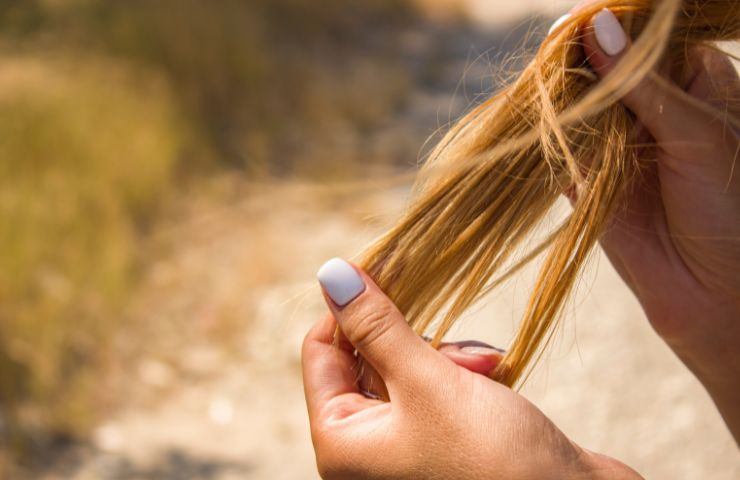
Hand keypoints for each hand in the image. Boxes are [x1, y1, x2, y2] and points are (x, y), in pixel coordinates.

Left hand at [303, 259, 639, 478]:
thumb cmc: (494, 460)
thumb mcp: (427, 384)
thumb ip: (378, 327)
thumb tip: (332, 273)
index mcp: (342, 443)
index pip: (320, 352)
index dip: (348, 308)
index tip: (386, 269)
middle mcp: (367, 447)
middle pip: (368, 357)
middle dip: (413, 337)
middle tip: (452, 339)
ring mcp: (407, 443)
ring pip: (409, 365)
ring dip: (449, 355)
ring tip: (486, 366)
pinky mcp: (445, 437)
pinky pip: (439, 384)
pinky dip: (466, 373)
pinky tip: (497, 375)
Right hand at [566, 5, 739, 437]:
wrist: (713, 294)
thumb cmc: (727, 208)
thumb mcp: (696, 133)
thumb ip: (641, 84)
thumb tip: (595, 26)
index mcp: (693, 83)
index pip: (648, 37)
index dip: (615, 24)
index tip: (583, 19)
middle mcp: (650, 107)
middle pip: (606, 65)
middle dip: (580, 57)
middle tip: (554, 50)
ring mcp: (614, 142)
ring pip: (578, 103)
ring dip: (559, 93)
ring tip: (541, 83)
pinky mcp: (583, 179)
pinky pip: (559, 147)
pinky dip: (544, 134)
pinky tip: (531, 118)